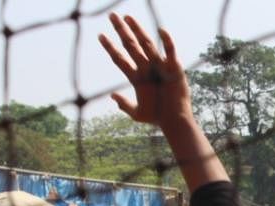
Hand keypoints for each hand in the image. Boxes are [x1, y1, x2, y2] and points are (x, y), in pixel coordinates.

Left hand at [99, 13, 191, 129]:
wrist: (174, 121)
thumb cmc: (158, 117)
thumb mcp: (138, 113)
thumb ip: (125, 105)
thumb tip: (112, 96)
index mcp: (136, 77)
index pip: (120, 59)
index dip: (110, 48)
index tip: (100, 35)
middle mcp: (146, 68)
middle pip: (131, 46)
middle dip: (121, 31)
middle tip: (112, 16)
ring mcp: (159, 67)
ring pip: (146, 45)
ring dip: (137, 31)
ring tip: (128, 17)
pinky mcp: (173, 69)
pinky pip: (169, 52)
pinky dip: (167, 42)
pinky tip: (161, 30)